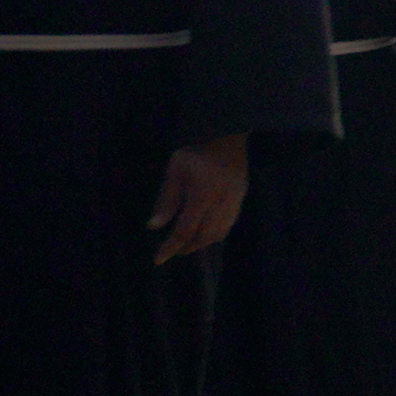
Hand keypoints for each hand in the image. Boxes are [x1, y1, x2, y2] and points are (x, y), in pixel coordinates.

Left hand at [148, 134, 249, 263]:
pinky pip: (229, 225)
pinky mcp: (241, 199)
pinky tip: (206, 231)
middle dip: (187, 247)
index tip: (158, 259)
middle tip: (173, 251)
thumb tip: (154, 226)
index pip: (184, 231)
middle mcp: (220, 205)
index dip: (170, 247)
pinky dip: (215, 234)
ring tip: (188, 244)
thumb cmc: (195, 152)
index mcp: (201, 197)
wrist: (226, 135)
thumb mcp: (174, 172)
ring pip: (219, 234)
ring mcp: (233, 203)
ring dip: (202, 243)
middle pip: (204, 237)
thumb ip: (166, 200)